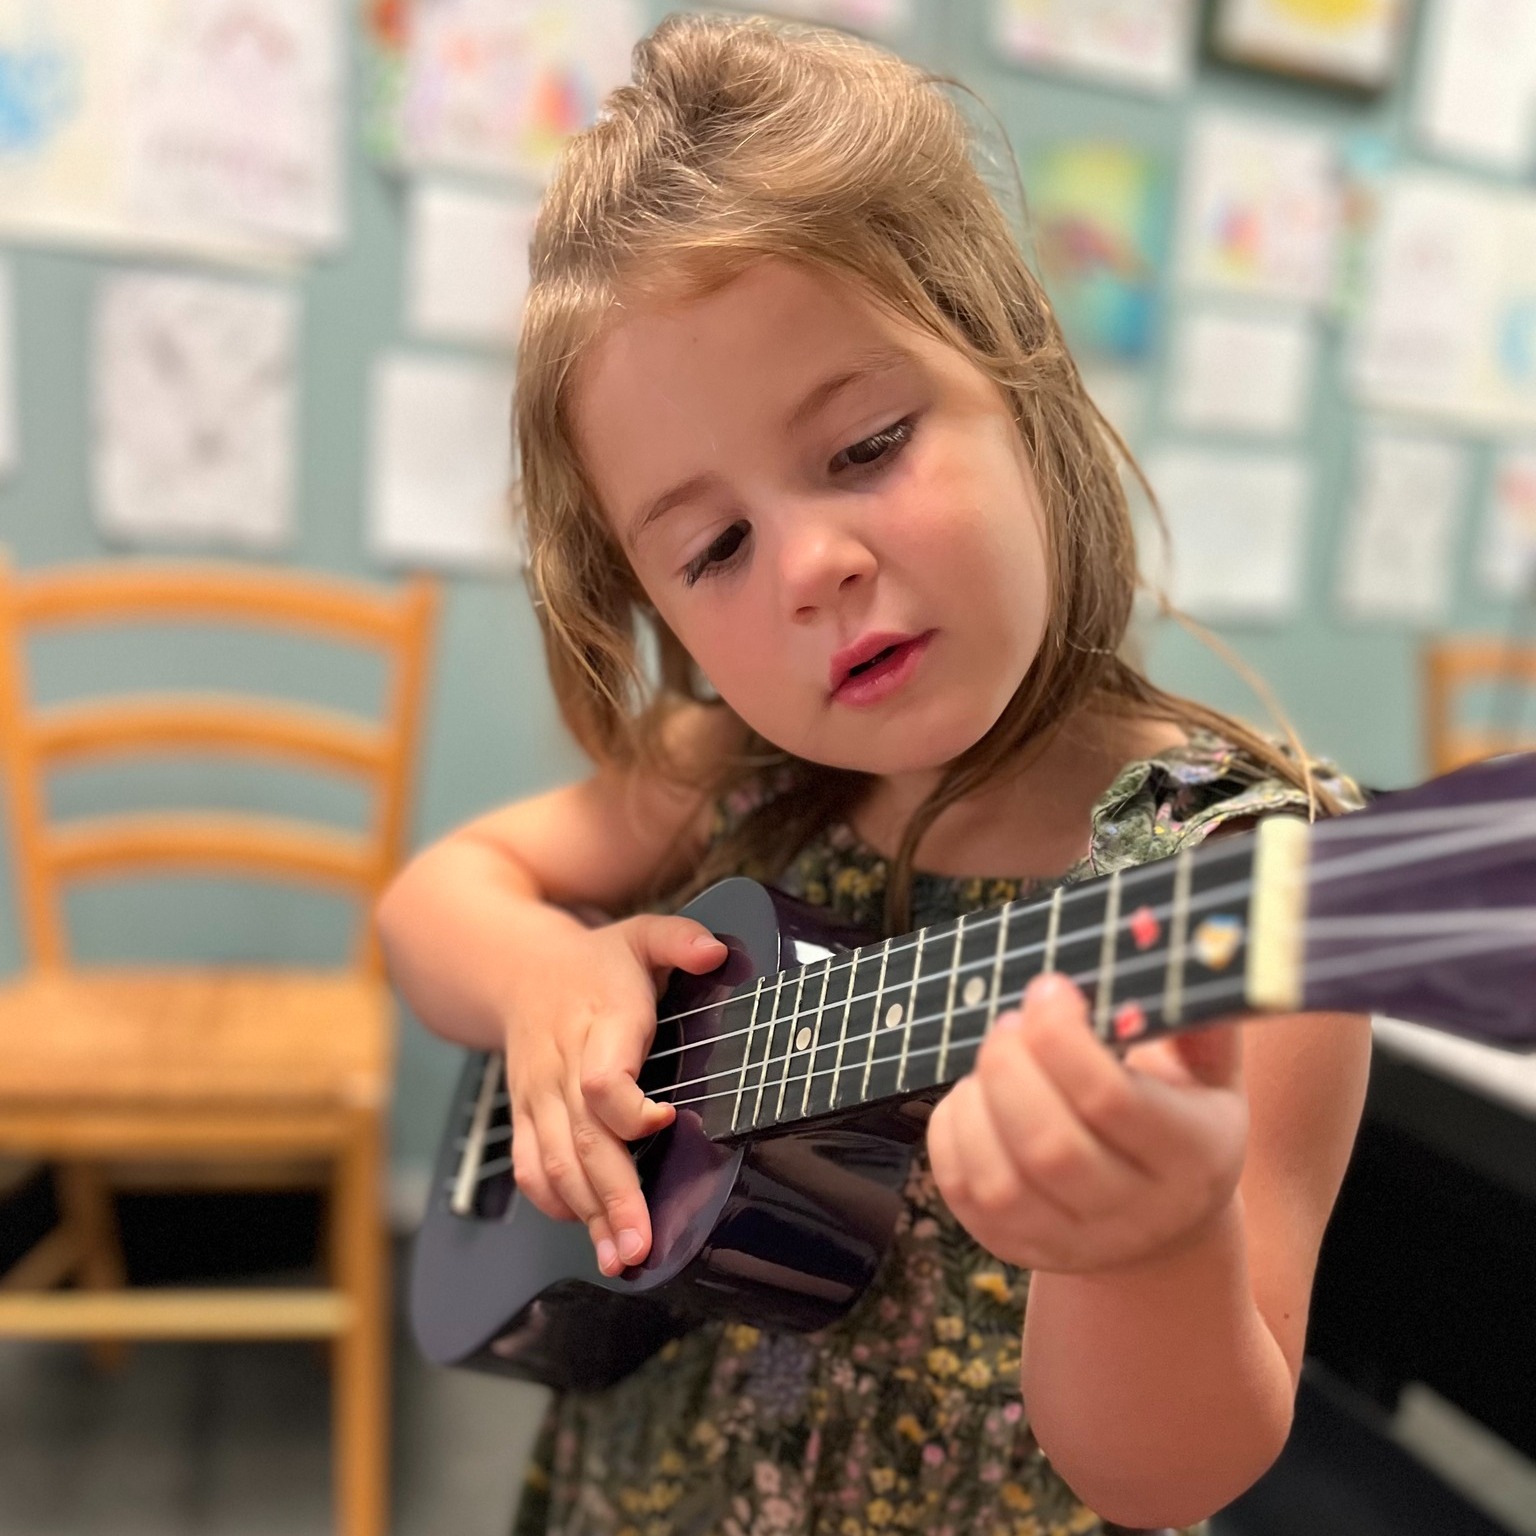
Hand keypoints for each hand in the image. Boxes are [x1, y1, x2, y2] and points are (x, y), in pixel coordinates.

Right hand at [504, 913, 726, 1275]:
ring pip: (554, 1165)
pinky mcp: (524, 1117)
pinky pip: (530, 1169)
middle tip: (640, 1246)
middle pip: (579, 1141)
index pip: (601, 1080)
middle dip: (612, 1199)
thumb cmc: (595, 963)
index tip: (666, 1119)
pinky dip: (554, 1204)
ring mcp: (537, 1098)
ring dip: (587, 1216)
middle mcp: (560, 1069)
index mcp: (595, 1025)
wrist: (517, 970)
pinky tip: (588, 1231)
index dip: (629, 1109)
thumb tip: (714, 952)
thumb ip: (679, 939)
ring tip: (621, 1259)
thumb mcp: (641, 935)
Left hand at [926, 972, 1247, 1273]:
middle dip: (1011, 1065)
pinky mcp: (1015, 1248)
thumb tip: (1173, 944)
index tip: (1050, 987)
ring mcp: (1071, 1241)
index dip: (1063, 1036)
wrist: (1161, 1225)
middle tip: (1009, 1020)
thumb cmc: (1179, 1118)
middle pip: (1049, 1146)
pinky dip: (951, 1131)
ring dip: (978, 1099)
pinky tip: (973, 1095)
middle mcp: (1135, 1214)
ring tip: (993, 1057)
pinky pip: (963, 1190)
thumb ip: (1199, 1017)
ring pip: (1000, 1180)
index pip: (1111, 1100)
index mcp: (1192, 1157)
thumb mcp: (1211, 1073)